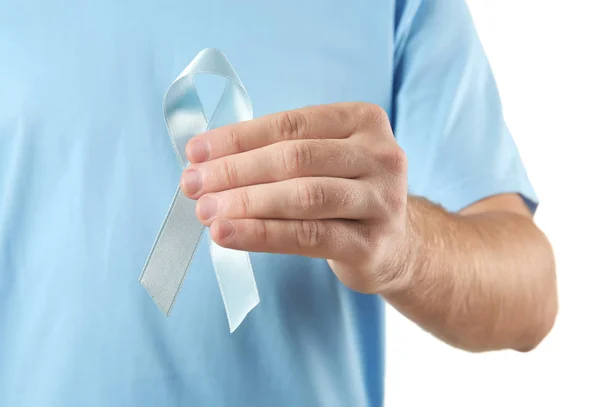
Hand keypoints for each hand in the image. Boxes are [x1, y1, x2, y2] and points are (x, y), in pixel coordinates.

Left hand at [180, 102, 409, 293]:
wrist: (396, 244)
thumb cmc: (345, 194)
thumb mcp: (325, 160)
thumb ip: (280, 153)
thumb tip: (206, 161)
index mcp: (363, 121)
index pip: (291, 124)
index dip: (238, 138)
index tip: (196, 152)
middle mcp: (380, 155)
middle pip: (295, 158)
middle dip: (236, 171)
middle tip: (193, 184)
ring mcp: (381, 200)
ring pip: (304, 196)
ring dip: (246, 202)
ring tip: (205, 211)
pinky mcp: (372, 244)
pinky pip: (309, 236)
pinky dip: (262, 234)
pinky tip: (227, 235)